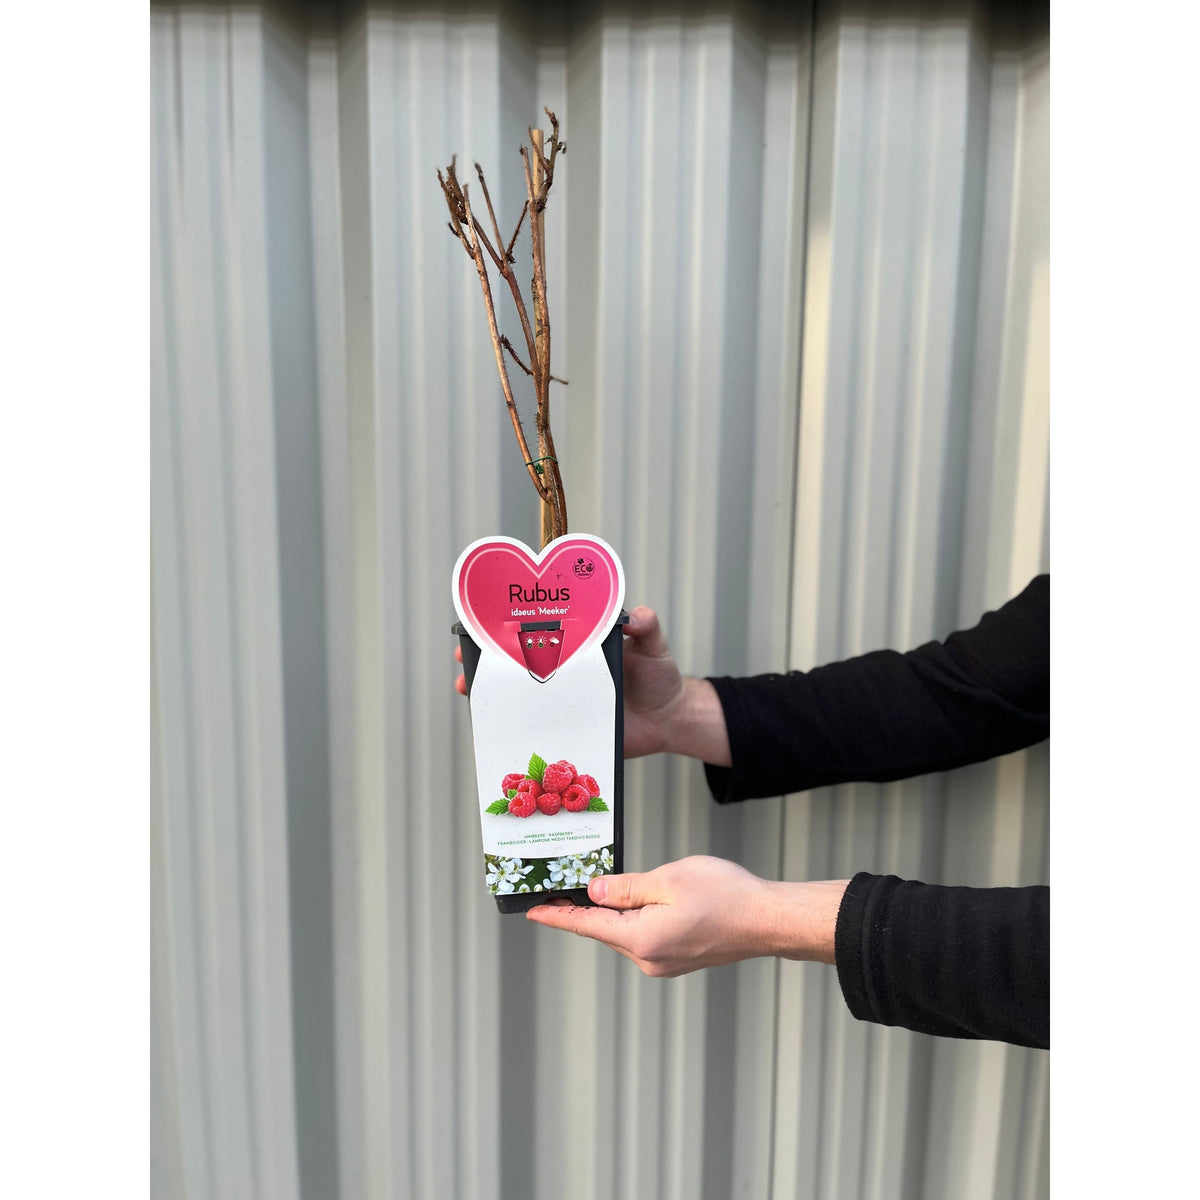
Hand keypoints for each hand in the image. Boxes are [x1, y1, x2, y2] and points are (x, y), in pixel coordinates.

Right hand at [454, 606, 729, 764]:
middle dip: (485, 667)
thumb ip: (647, 628)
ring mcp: (562, 702)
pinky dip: (517, 733)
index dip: (503, 629)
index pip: (532, 632)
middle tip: (467, 669)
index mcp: (574, 646)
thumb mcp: (653, 646)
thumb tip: (637, 617)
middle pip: (515, 667)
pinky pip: (538, 730)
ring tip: (472, 697)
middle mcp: (562, 672)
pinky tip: (502, 733)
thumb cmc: (658, 677)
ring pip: (518, 699)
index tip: (480, 627)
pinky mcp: (567, 729)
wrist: (669, 720)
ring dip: (492, 699)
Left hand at [526, 855, 848, 976]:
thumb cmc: (727, 895)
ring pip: (624, 932)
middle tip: (563, 884)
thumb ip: (626, 887)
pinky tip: (640, 899)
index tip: (531, 911)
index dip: (556, 915)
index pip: (586, 925)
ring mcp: (664, 963)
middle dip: (585, 907)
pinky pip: (643, 937)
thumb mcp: (669, 879)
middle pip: (604, 929)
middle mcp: (648, 959)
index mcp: (641, 939)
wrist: (768, 921)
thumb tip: (594, 891)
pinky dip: (634, 918)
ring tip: (606, 885)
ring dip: (614, 911)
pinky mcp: (678, 959)